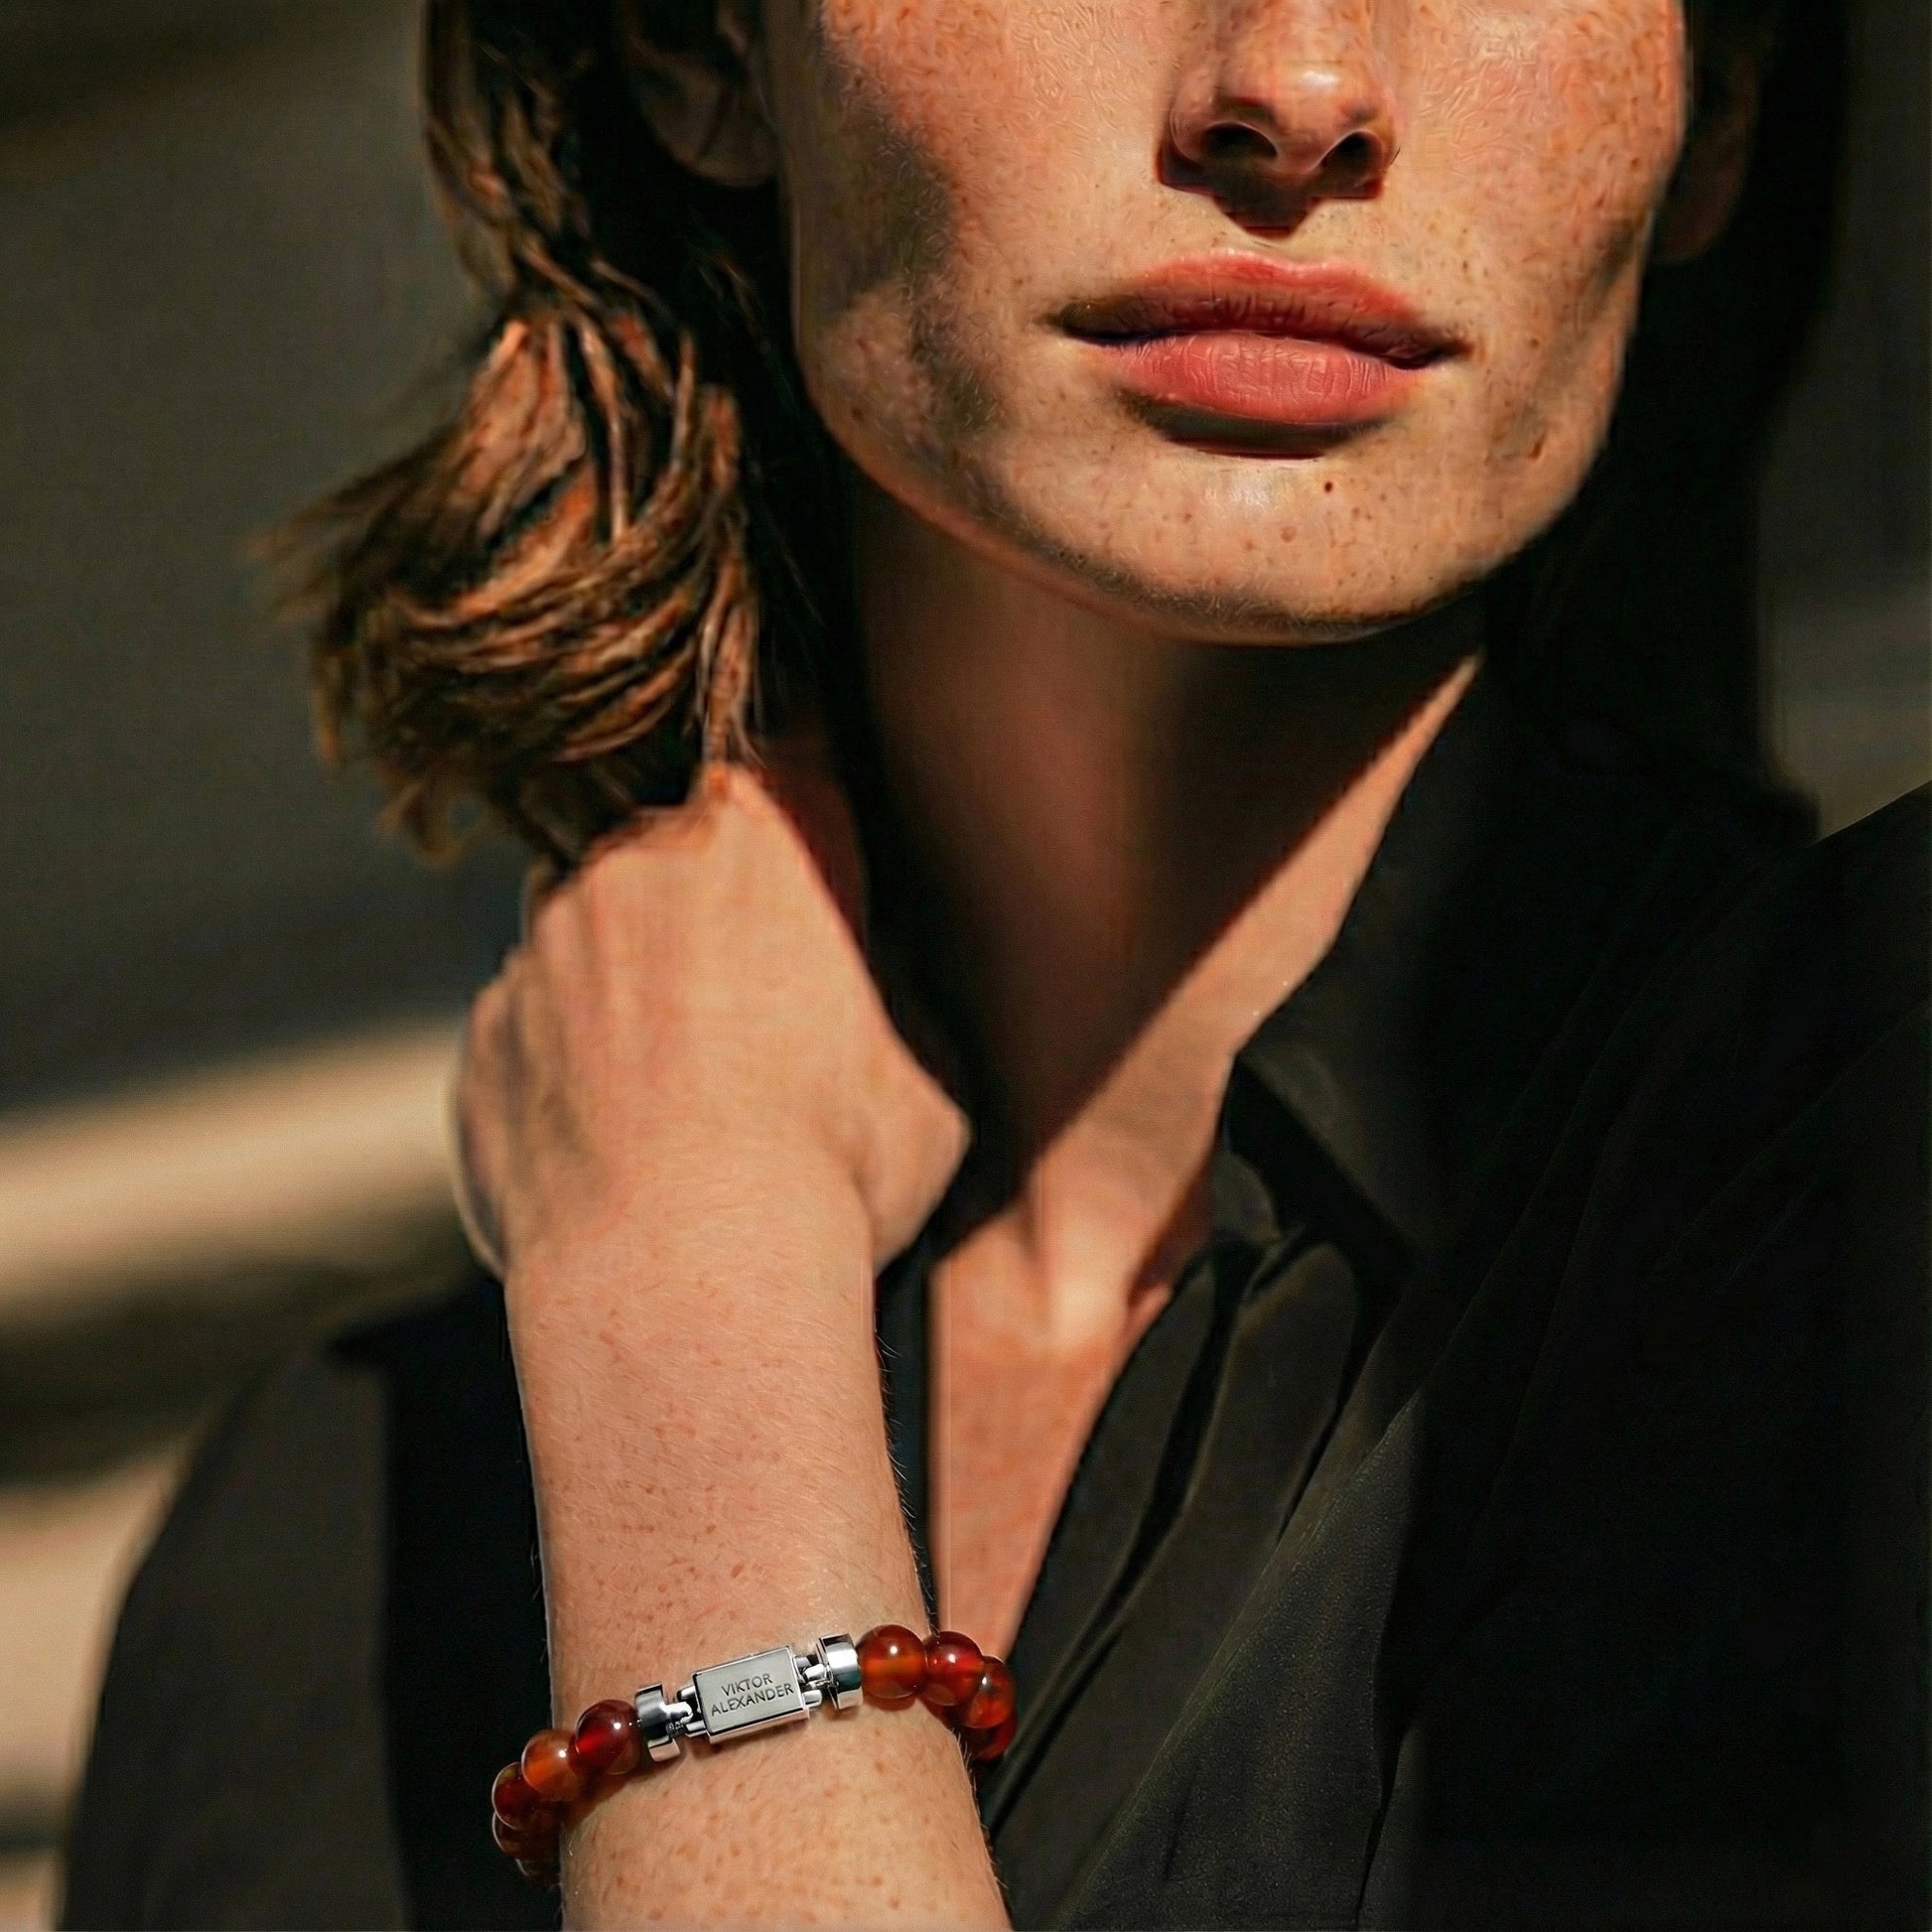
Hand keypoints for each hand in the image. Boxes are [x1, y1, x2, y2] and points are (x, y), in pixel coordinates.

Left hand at [453, 759, 969, 1287]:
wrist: (683, 1278)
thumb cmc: (835, 1168)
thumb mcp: (931, 1072)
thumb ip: (892, 999)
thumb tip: (869, 989)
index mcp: (759, 837)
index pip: (788, 775)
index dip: (805, 847)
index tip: (818, 906)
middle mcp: (634, 862)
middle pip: (671, 856)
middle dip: (703, 921)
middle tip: (754, 1031)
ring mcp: (542, 949)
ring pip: (584, 938)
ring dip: (622, 992)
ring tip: (681, 1107)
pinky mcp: (485, 1040)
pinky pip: (530, 1037)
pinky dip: (566, 1079)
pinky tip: (618, 1161)